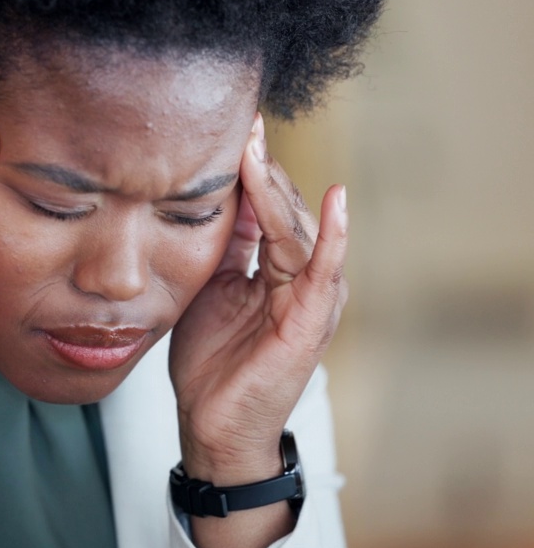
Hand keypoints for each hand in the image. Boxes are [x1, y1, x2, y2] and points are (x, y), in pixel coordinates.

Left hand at [170, 114, 348, 482]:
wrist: (210, 423)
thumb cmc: (211, 360)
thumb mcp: (209, 284)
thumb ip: (225, 243)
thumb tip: (224, 194)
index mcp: (275, 268)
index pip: (267, 207)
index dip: (252, 168)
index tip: (236, 126)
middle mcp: (300, 278)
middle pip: (286, 211)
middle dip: (264, 167)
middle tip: (246, 124)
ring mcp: (309, 298)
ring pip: (300, 230)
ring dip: (280, 188)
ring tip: (260, 147)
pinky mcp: (311, 321)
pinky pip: (324, 272)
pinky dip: (335, 235)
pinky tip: (338, 199)